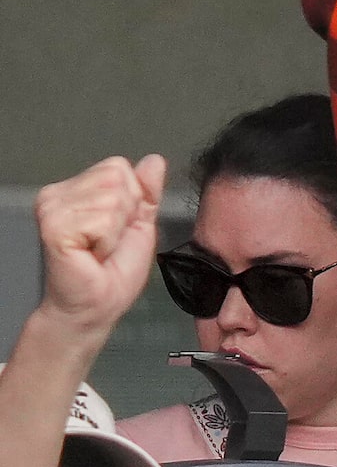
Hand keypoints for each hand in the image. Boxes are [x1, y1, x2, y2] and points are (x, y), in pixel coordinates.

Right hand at [34, 157, 163, 338]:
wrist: (96, 305)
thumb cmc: (113, 271)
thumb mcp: (140, 222)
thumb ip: (147, 191)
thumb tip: (153, 161)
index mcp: (75, 189)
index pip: (118, 166)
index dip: (131, 199)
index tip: (116, 228)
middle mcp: (57, 194)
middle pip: (117, 177)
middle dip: (124, 214)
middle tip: (106, 241)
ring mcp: (52, 209)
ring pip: (112, 198)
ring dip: (115, 230)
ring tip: (98, 249)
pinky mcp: (54, 228)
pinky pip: (103, 219)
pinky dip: (107, 241)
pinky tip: (91, 254)